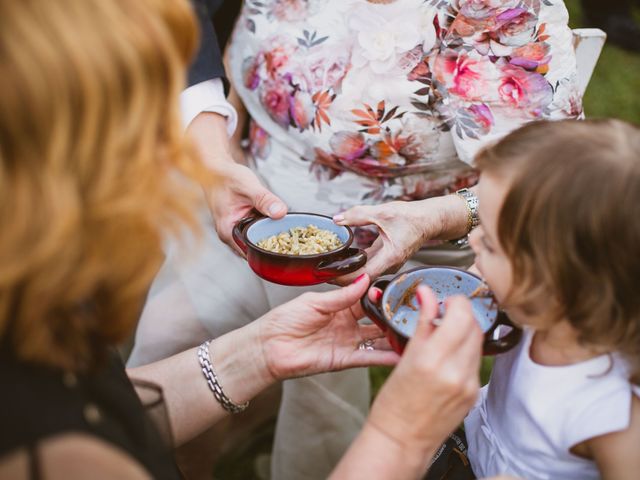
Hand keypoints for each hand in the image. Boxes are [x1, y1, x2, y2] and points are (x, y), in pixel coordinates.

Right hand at [187, 111, 287, 255]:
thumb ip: (264, 200)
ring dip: (271, 236)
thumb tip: (280, 212)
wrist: (215, 169)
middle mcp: (230, 235)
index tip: (286, 247)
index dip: (269, 252)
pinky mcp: (242, 223)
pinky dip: (267, 227)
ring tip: (290, 233)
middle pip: (256, 248)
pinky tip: (279, 222)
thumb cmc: (225, 177)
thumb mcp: (247, 186)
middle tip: (294, 241)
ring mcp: (236, 230)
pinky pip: (257, 230)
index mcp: (228, 231)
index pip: (251, 253)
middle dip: (273, 246)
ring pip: (258, 239)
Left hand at [258, 275, 399, 381]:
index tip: (397, 289)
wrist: (268, 347)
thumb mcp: (314, 302)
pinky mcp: (344, 359)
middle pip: (376, 318)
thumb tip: (364, 279)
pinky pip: (369, 357)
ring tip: (413, 332)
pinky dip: (385, 357)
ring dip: (393, 336)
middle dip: (392, 315)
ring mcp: (347, 342)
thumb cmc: (284, 320)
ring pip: (377, 339)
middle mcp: (347, 323)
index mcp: (339, 305)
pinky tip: (401, 354)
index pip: (366, 298)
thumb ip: (342, 296)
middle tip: (412, 311)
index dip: (380, 294)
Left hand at [332, 195, 471, 283]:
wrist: (430, 219)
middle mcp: (390, 265)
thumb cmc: (414, 217)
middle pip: (361, 278)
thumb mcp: (383, 212)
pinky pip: (368, 264)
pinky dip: (355, 263)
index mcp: (390, 257)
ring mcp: (388, 263)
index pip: (362, 277)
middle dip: (341, 277)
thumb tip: (338, 218)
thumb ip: (358, 215)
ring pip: (364, 272)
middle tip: (322, 272)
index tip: (328, 276)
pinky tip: (342, 259)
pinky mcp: (386, 258)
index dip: (344, 279)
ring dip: (347, 270)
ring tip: (328, 266)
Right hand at [367, 285, 482, 457]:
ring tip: (446, 335)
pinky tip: (450, 356)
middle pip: (474, 326)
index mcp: (433, 359)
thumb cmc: (395, 401)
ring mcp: (468, 384)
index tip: (446, 301)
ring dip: (466, 332)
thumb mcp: (405, 355)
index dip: (456, 302)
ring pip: (478, 343)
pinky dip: (466, 352)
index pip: (462, 315)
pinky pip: (476, 362)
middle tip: (446, 314)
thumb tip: (426, 294)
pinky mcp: (474, 394)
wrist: (401, 438)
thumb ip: (422, 321)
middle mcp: (455, 371)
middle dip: (462, 315)